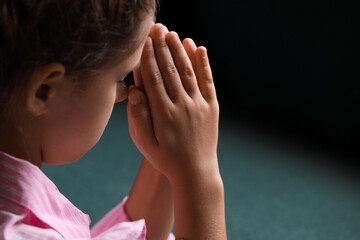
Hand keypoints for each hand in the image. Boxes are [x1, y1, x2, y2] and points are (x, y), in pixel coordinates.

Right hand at [127, 23, 219, 181]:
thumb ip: (138, 118)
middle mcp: (182, 105)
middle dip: (163, 47)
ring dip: (180, 51)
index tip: (145, 41)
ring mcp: (199, 105)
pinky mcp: (212, 108)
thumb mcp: (145, 144)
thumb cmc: (166, 158)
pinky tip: (199, 48)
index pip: (154, 78)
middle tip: (157, 28)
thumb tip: (134, 91)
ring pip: (188, 72)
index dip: (148, 58)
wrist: (196, 172)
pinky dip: (204, 64)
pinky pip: (208, 82)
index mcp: (164, 113)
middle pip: (170, 70)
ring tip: (173, 34)